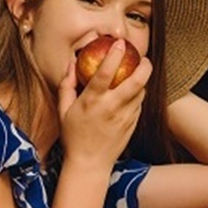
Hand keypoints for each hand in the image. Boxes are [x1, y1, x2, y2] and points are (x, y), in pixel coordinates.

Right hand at [55, 39, 149, 167]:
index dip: (115, 55)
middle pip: (136, 81)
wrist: (89, 163)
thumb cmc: (73, 136)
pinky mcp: (132, 125)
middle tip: (143, 58)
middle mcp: (111, 107)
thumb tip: (71, 65)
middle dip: (143, 66)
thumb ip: (66, 86)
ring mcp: (125, 117)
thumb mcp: (64, 110)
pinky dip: (138, 96)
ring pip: (141, 92)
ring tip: (138, 73)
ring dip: (142, 80)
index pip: (106, 72)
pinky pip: (139, 104)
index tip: (120, 43)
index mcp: (92, 101)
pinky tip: (132, 93)